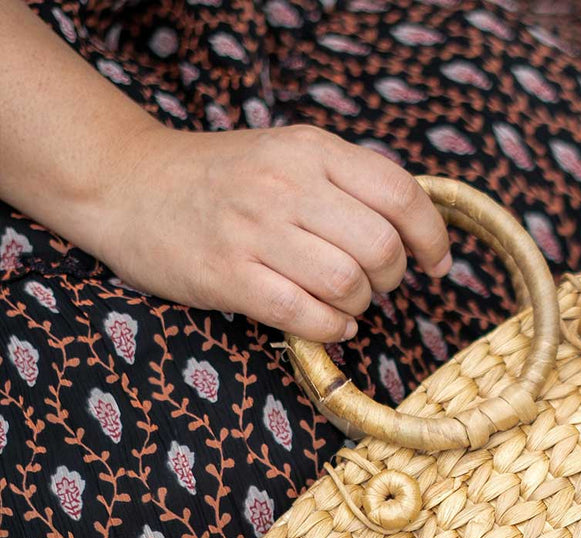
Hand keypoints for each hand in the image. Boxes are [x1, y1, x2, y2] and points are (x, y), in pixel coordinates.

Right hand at [93, 125, 450, 340]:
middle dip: (391, 278)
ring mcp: (254, 231)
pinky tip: (328, 323)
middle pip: (381, 246)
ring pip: (346, 284)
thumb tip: (418, 230)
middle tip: (375, 284)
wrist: (128, 185)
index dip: (432, 237)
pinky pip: (305, 315)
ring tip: (344, 302)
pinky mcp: (228, 275)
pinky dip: (331, 328)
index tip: (436, 263)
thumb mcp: (290, 155)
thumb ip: (349, 183)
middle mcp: (286, 184)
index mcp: (311, 150)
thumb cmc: (226, 180)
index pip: (401, 193)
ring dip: (359, 306)